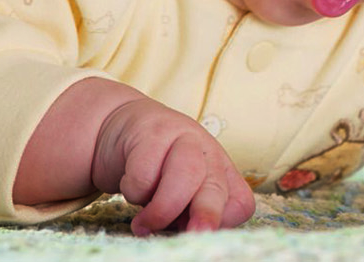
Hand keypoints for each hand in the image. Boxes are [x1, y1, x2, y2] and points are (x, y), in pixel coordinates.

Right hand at [92, 97, 255, 235]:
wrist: (124, 126)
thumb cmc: (156, 170)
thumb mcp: (178, 193)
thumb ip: (188, 213)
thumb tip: (184, 235)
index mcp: (222, 173)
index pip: (240, 203)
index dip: (224, 222)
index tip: (201, 235)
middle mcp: (209, 152)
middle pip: (216, 187)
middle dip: (207, 214)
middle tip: (193, 233)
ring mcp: (184, 137)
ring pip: (185, 176)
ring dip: (161, 210)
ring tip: (143, 224)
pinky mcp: (153, 132)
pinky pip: (144, 174)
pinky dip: (133, 191)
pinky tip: (132, 184)